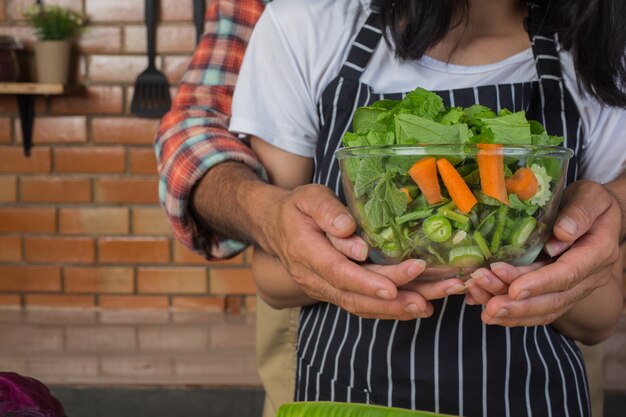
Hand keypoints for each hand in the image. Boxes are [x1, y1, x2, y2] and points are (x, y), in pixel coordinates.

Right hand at [262, 183, 464, 319]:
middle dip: (391, 301)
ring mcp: (322, 288)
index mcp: (305, 251)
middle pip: (353, 295)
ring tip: (427, 306)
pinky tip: (413, 307)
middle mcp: (312, 277)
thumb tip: (349, 230)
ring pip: (358, 306)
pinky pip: (359, 305)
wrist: (276, 226)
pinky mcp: (333, 291)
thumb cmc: (297, 208)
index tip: (393, 287)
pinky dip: (387, 310)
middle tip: (425, 299)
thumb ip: (327, 212)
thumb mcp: (309, 197)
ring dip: (393, 310)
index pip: (337, 272)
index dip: (366, 282)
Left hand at [466, 181, 622, 329]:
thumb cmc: (591, 202)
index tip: (514, 290)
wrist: (597, 215)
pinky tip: (488, 311)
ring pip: (544, 309)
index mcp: (597, 252)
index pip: (568, 274)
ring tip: (484, 310)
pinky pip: (538, 309)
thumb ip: (579, 213)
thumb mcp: (590, 197)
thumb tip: (562, 233)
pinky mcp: (558, 291)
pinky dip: (513, 314)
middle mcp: (588, 277)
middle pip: (554, 299)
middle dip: (520, 306)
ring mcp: (574, 287)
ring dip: (513, 313)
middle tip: (490, 307)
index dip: (540, 284)